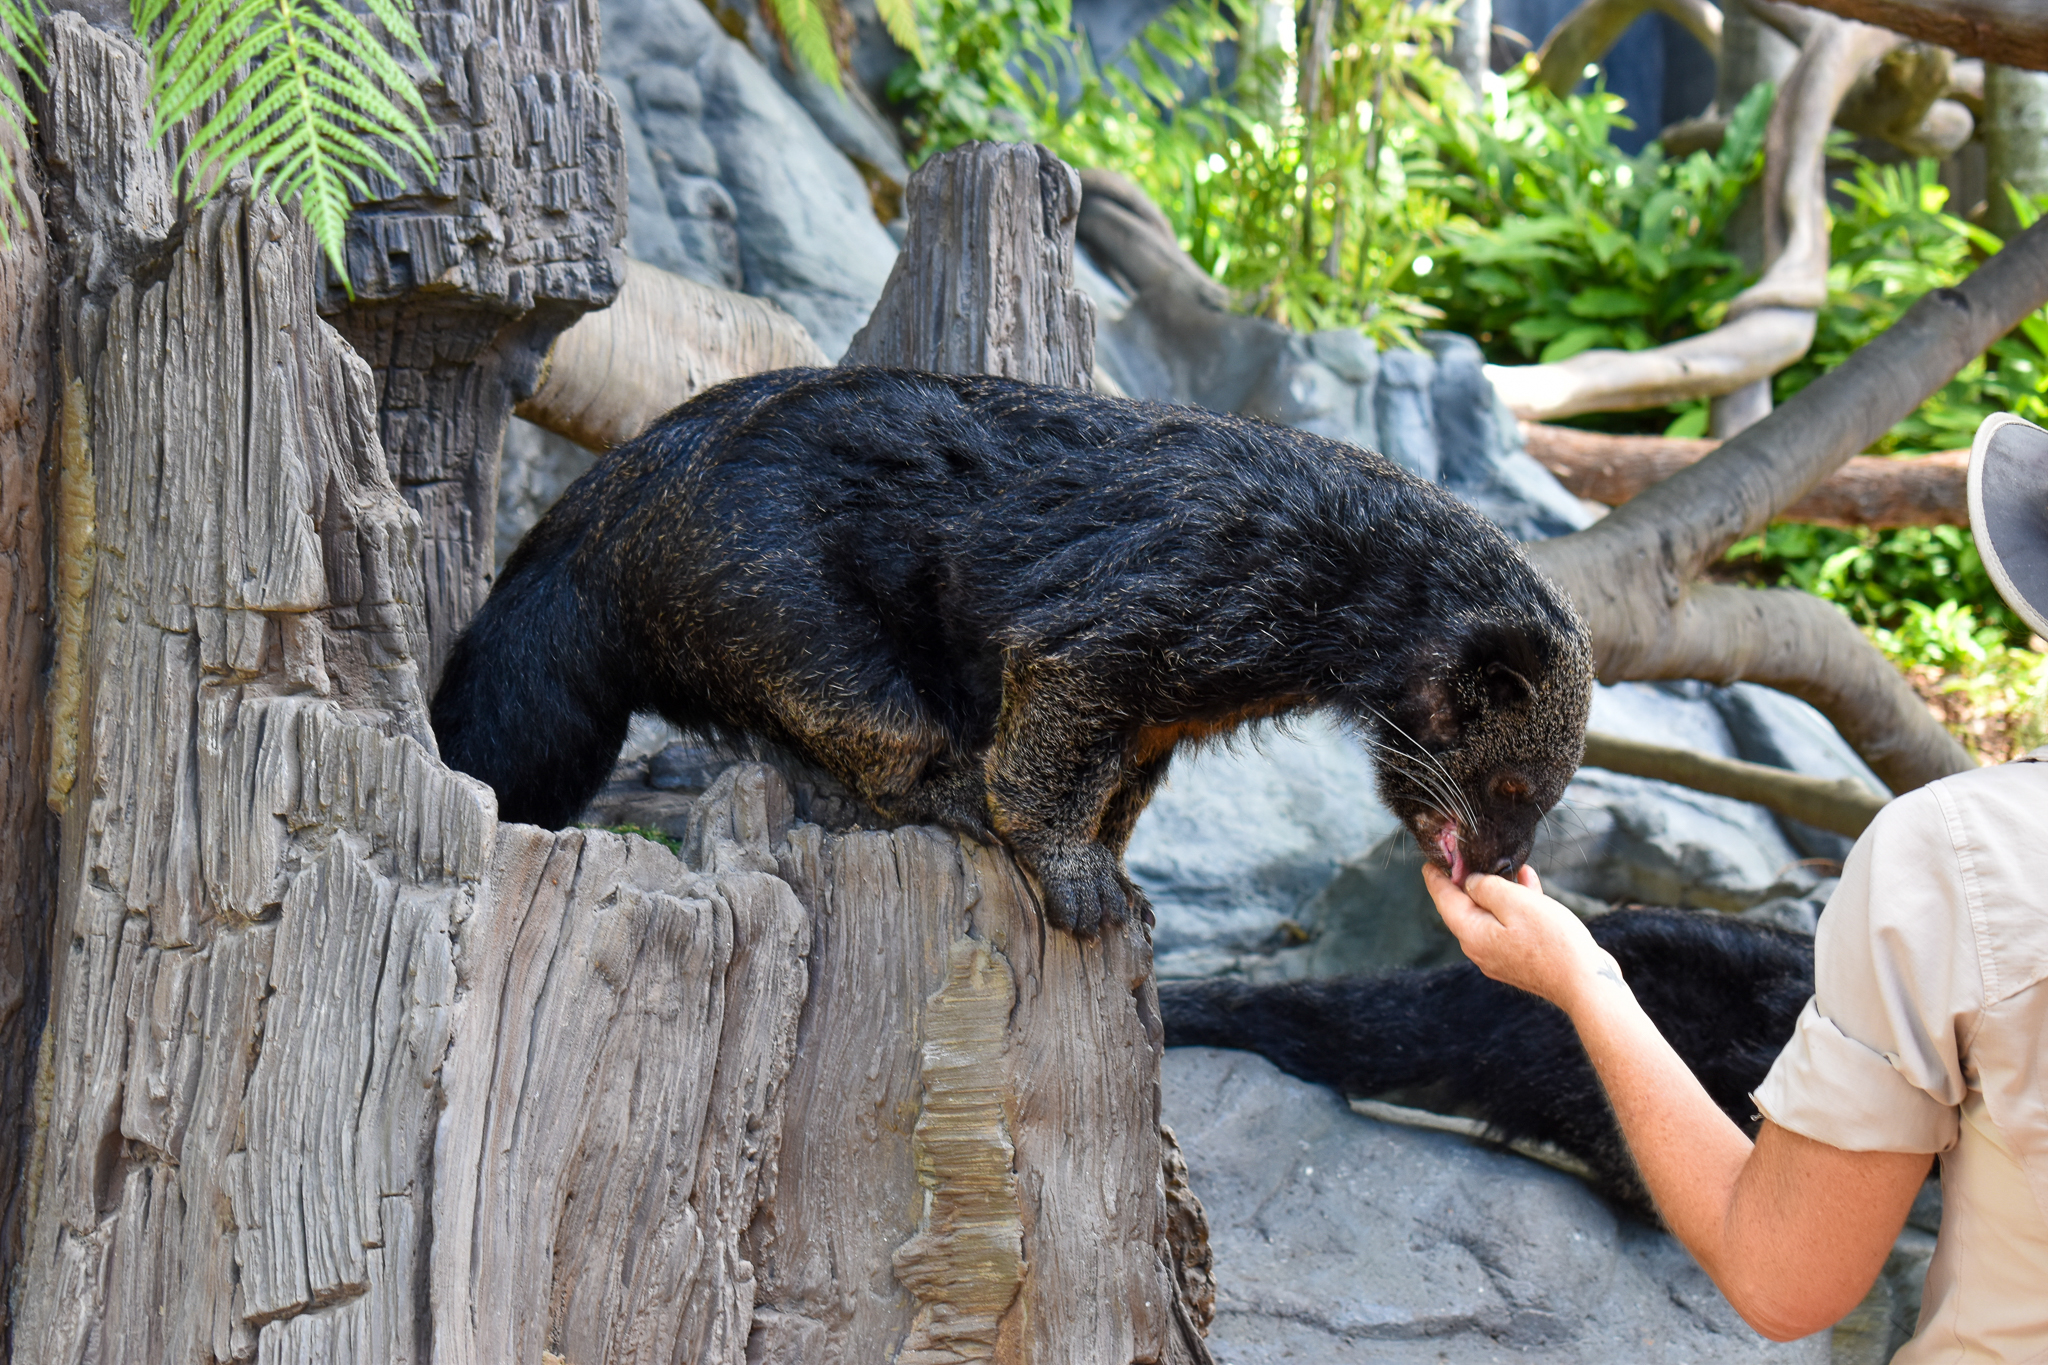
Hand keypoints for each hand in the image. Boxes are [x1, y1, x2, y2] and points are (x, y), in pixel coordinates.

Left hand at [1422, 863, 1623, 1012]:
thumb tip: (1470, 883)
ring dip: (1499, 889)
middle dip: (1468, 881)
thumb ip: (1486, 887)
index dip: (1436, 877)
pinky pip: (1510, 924)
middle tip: (1468, 856)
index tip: (1430, 861)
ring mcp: (1499, 956)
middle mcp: (1479, 948)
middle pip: (1465, 907)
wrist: (1586, 983)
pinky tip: (1529, 882)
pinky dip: (1516, 904)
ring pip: (1491, 914)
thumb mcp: (1515, 902)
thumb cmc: (1552, 942)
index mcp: (1472, 934)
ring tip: (1508, 864)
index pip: (1444, 900)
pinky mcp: (1520, 958)